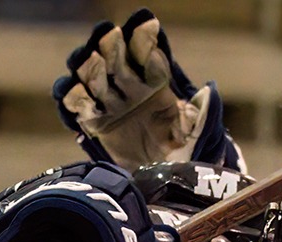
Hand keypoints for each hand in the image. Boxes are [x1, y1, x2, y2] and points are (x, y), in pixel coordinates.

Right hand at [52, 9, 236, 170]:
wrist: (161, 177)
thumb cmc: (182, 149)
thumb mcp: (197, 130)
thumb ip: (203, 110)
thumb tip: (210, 91)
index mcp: (153, 80)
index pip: (146, 51)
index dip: (144, 36)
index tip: (146, 24)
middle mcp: (128, 85)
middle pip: (113, 56)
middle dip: (111, 43)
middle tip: (110, 36)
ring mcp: (108, 102)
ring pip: (90, 76)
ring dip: (87, 65)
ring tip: (88, 60)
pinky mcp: (92, 123)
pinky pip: (75, 106)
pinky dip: (71, 97)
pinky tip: (71, 90)